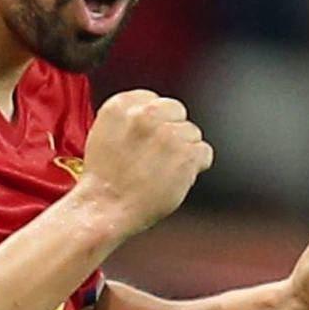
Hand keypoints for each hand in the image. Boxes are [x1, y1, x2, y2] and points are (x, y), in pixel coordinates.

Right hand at [78, 90, 213, 241]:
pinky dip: (195, 168)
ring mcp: (168, 134)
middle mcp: (147, 113)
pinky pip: (204, 153)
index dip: (155, 122)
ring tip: (161, 171)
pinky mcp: (186, 155)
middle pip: (177, 112)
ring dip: (182, 152)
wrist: (104, 208)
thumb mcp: (104, 133)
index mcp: (123, 104)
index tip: (148, 139)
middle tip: (155, 157)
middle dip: (171, 131)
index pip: (155, 100)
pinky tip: (174, 178)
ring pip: (192, 134)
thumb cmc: (103, 180)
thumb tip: (156, 115)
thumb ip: (130, 117)